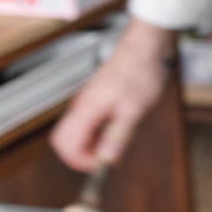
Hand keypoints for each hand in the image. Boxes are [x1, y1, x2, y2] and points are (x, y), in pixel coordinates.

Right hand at [50, 21, 173, 171]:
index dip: (80, 160)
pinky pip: (89, 122)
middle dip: (81, 154)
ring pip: (78, 131)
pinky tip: (119, 127)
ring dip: (92, 143)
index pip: (65, 144)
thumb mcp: (134, 110)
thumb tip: (106, 160)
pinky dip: (99, 131)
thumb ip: (118, 136)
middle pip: (65, 140)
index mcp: (86, 109)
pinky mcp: (96, 98)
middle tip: (105, 157)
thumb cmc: (140, 72)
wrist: (146, 47)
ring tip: (117, 140)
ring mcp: (88, 101)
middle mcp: (81, 105)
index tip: (101, 165)